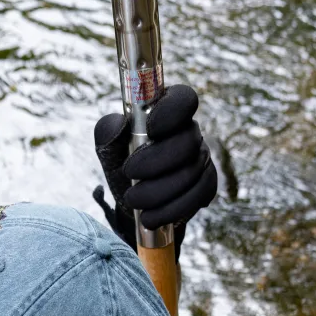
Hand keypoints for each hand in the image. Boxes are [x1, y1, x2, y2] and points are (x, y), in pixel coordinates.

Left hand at [93, 84, 217, 253]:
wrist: (134, 204)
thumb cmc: (122, 167)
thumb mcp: (108, 148)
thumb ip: (108, 131)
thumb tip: (120, 124)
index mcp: (168, 111)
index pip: (184, 99)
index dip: (171, 113)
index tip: (149, 130)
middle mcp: (189, 131)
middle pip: (188, 141)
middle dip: (156, 161)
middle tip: (128, 173)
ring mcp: (201, 158)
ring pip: (191, 172)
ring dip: (158, 191)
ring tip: (132, 201)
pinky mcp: (207, 184)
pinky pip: (198, 195)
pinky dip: (171, 209)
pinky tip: (151, 217)